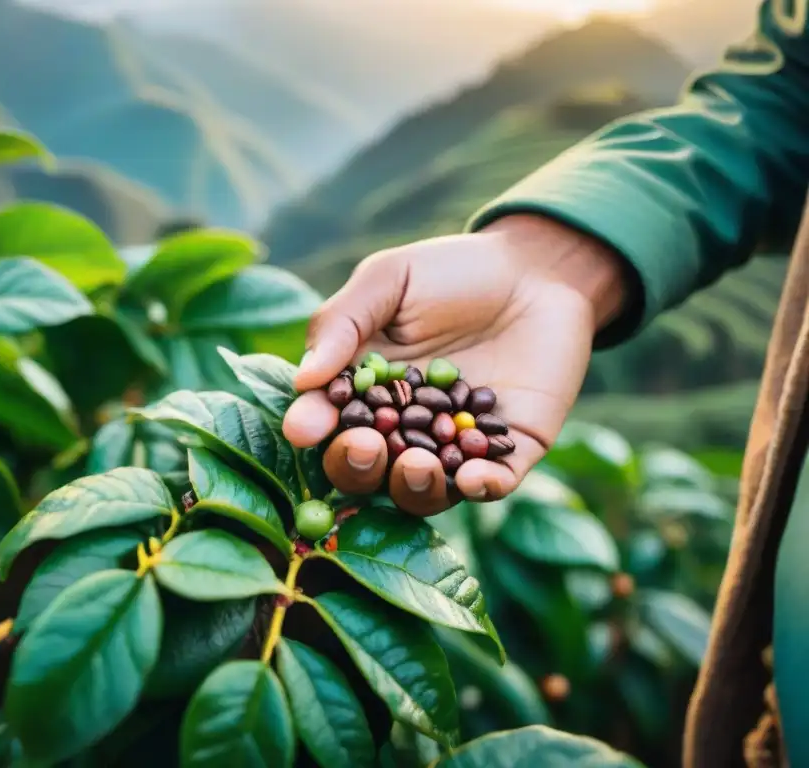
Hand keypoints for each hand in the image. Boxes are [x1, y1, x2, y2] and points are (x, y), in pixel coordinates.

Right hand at [282, 214, 627, 515]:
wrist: (538, 269)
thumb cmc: (453, 270)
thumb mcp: (390, 280)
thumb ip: (343, 323)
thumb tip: (304, 380)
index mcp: (365, 391)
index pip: (329, 421)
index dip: (313, 428)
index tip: (305, 427)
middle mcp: (402, 429)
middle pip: (366, 469)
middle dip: (357, 466)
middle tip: (365, 445)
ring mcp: (454, 446)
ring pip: (422, 490)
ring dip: (413, 486)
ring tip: (417, 464)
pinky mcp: (508, 452)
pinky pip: (491, 485)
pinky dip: (479, 488)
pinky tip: (472, 478)